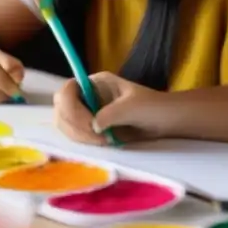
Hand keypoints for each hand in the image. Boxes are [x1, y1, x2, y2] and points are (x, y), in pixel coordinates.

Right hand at [53, 71, 167, 145]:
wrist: (166, 122)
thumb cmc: (152, 107)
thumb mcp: (133, 107)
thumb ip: (111, 113)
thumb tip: (94, 125)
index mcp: (95, 83)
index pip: (67, 90)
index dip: (71, 108)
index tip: (90, 124)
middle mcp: (86, 96)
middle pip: (61, 110)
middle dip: (75, 126)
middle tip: (97, 138)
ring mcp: (86, 113)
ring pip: (65, 126)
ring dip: (80, 137)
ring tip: (105, 141)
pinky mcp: (90, 130)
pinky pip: (76, 137)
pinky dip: (84, 143)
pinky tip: (104, 143)